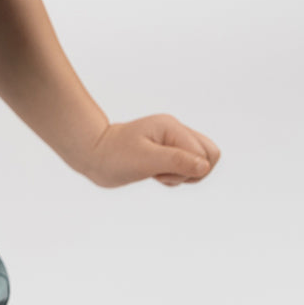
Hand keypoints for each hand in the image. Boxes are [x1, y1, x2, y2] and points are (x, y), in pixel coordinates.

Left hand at [82, 113, 220, 187]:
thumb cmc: (114, 156)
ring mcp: (172, 141)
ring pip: (200, 164)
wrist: (93, 156)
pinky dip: (174, 177)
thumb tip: (204, 166)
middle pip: (210, 155)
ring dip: (181, 176)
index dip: (188, 169)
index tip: (161, 170)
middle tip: (160, 172)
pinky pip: (187, 170)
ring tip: (155, 172)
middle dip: (190, 172)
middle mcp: (175, 131)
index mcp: (171, 126)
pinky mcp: (168, 152)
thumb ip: (176, 161)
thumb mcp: (144, 160)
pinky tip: (153, 174)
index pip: (204, 153)